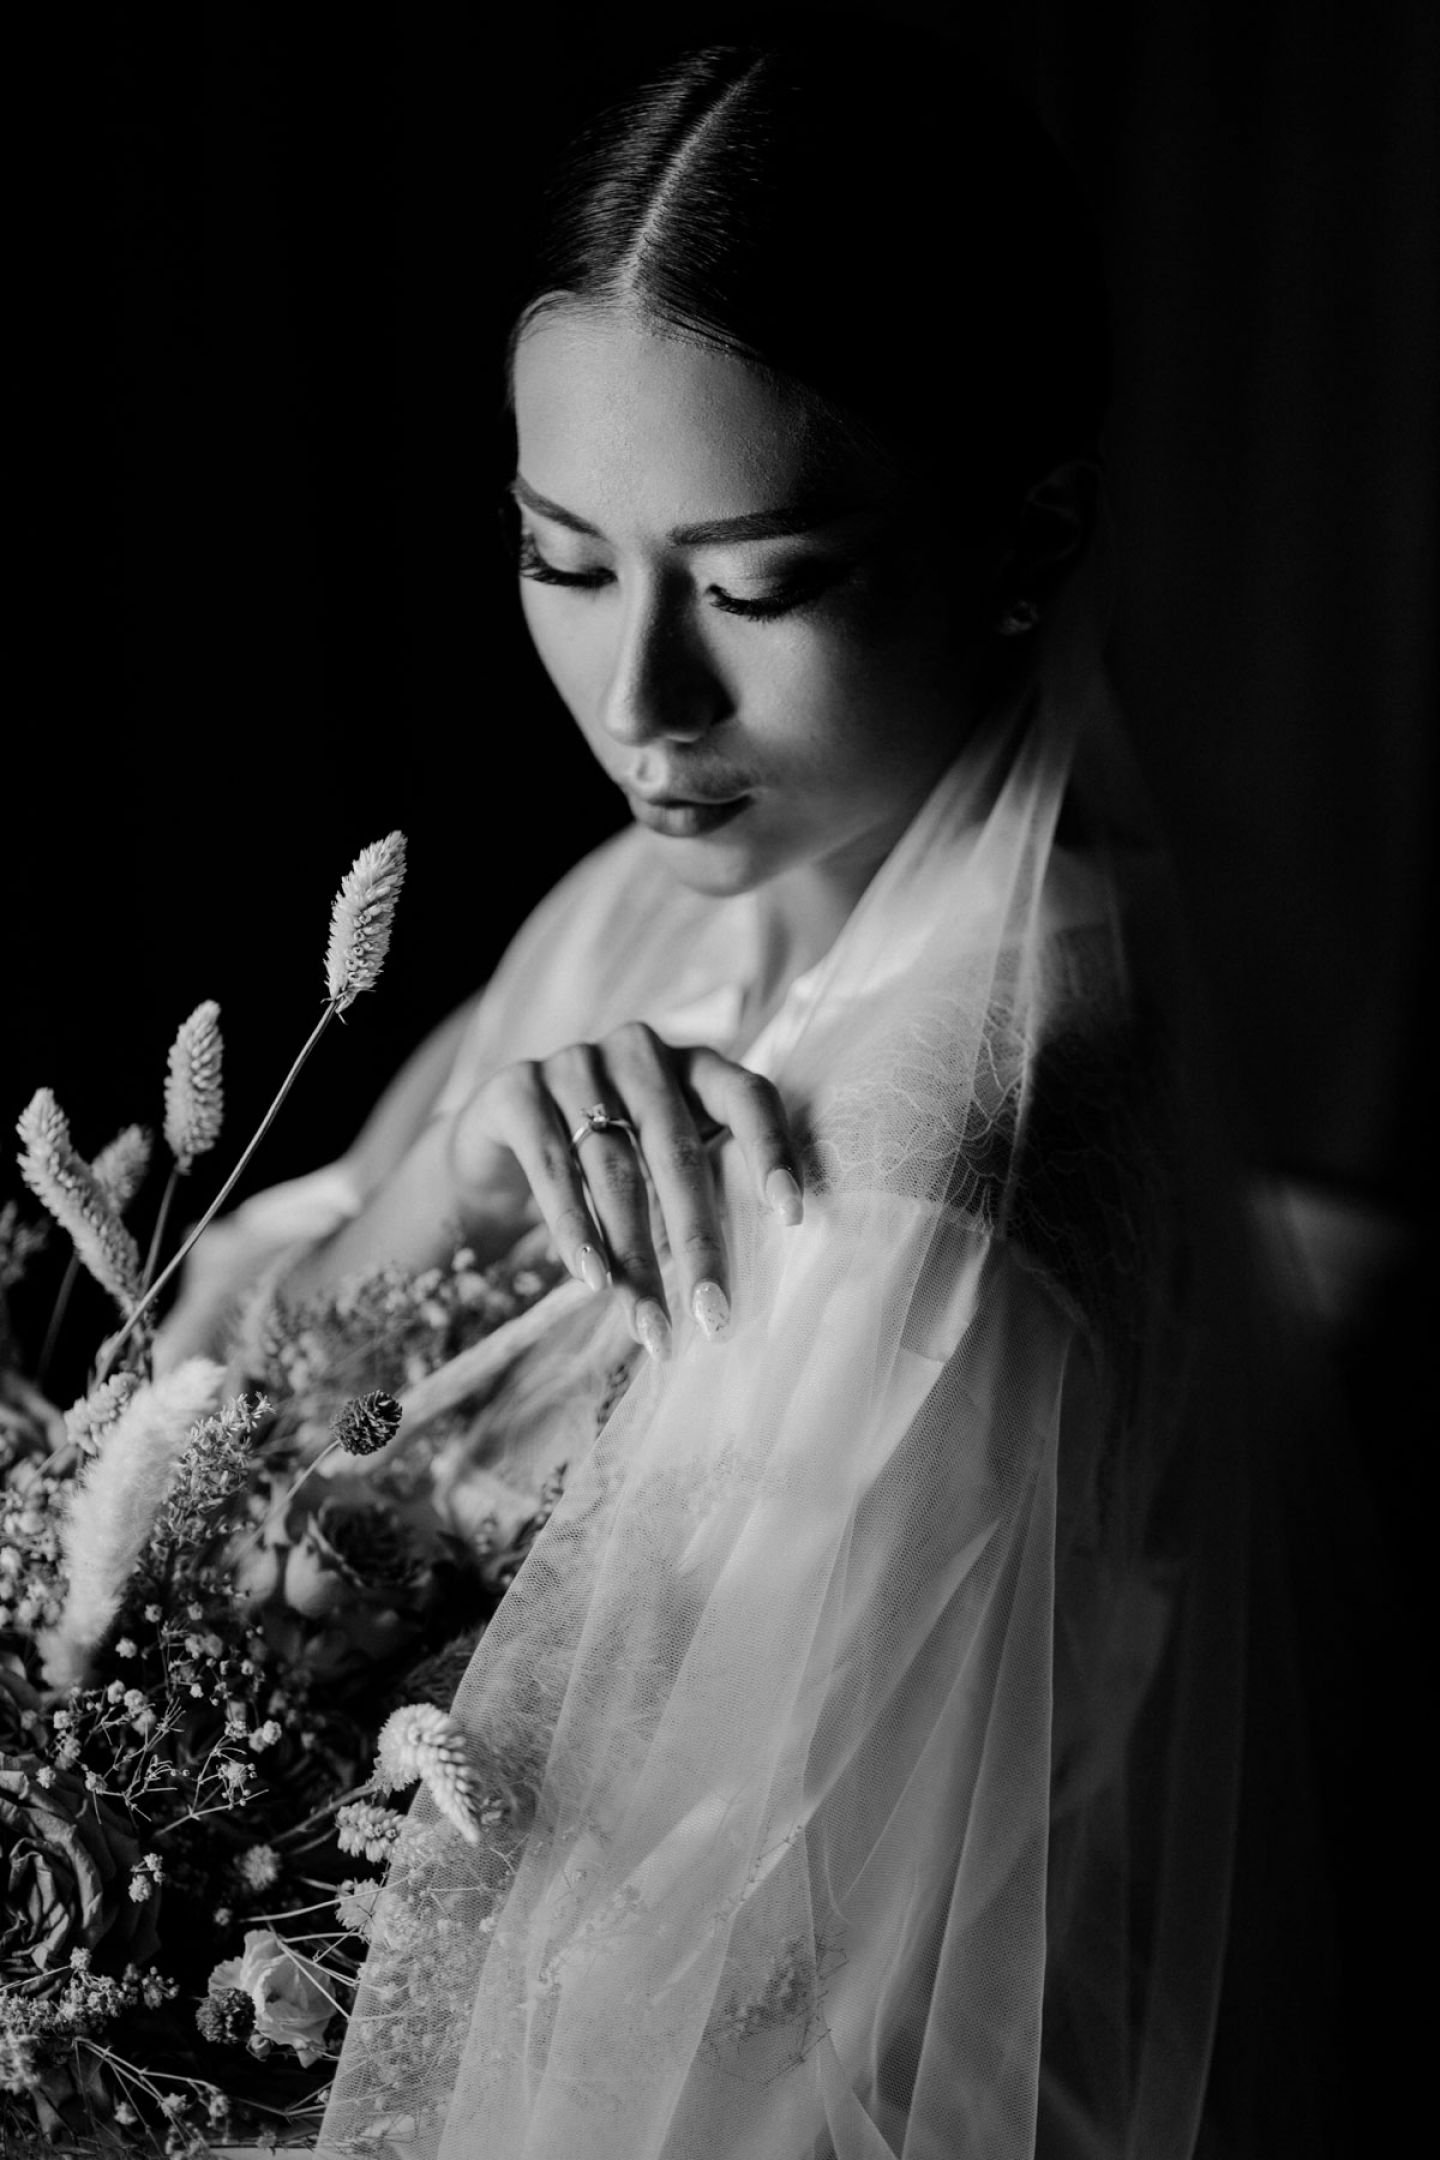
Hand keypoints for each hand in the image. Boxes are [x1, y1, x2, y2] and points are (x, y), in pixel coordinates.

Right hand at [448, 1022, 803, 1357]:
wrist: (493, 1153)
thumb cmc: (600, 1169)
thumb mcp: (658, 1169)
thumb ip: (702, 1192)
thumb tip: (744, 1282)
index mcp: (692, 1066)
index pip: (748, 1095)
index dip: (772, 1151)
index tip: (792, 1218)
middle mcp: (638, 1052)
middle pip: (678, 1149)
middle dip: (698, 1241)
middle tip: (712, 1314)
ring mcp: (574, 1062)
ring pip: (614, 1168)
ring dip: (634, 1255)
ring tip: (649, 1323)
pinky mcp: (516, 1088)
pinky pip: (551, 1166)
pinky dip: (574, 1228)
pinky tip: (592, 1279)